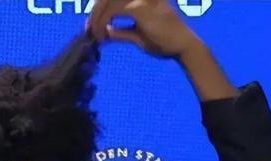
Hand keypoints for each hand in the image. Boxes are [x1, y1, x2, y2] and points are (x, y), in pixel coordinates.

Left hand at [87, 0, 201, 58]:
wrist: (183, 46)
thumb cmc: (164, 41)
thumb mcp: (137, 35)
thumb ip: (121, 31)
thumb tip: (107, 31)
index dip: (98, 10)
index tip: (91, 27)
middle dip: (93, 13)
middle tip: (88, 32)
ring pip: (106, 2)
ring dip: (96, 19)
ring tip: (94, 35)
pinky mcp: (139, 8)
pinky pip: (112, 11)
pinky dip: (102, 23)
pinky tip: (103, 36)